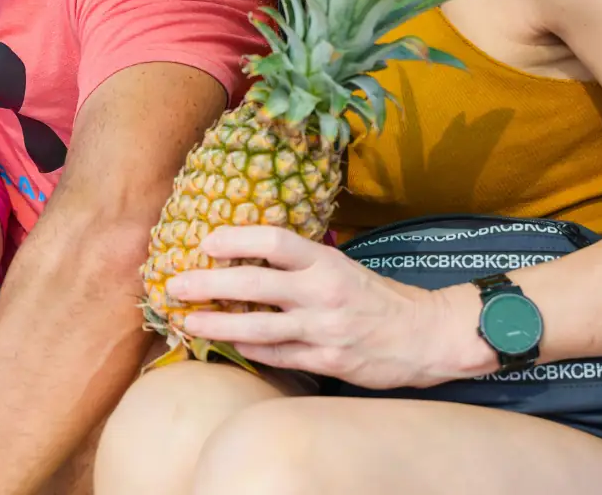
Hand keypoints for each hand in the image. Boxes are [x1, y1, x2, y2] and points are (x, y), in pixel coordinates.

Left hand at [170, 226, 495, 389]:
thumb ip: (300, 262)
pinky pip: (277, 356)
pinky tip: (229, 346)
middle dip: (208, 284)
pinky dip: (249, 350)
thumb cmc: (376, 297)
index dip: (235, 239)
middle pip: (254, 285)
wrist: (426, 335)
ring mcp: (323, 330)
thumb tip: (247, 252)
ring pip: (258, 328)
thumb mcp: (341, 266)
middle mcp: (322, 293)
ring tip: (187, 321)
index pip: (274, 241)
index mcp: (326, 262)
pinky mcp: (326, 362)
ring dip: (217, 326)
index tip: (205, 242)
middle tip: (176, 284)